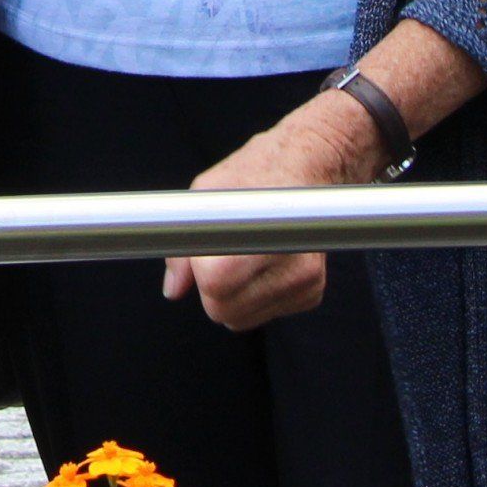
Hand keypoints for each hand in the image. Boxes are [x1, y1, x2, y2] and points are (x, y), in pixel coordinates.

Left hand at [163, 97, 376, 332]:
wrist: (309, 166)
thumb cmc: (255, 173)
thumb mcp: (206, 193)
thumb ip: (185, 243)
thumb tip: (174, 289)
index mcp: (259, 239)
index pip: (214, 288)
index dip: (201, 271)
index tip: (207, 248)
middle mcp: (290, 266)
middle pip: (226, 312)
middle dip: (214, 290)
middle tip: (222, 253)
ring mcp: (306, 282)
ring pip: (245, 319)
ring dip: (236, 295)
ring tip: (246, 253)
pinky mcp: (313, 291)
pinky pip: (267, 312)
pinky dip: (258, 295)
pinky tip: (265, 261)